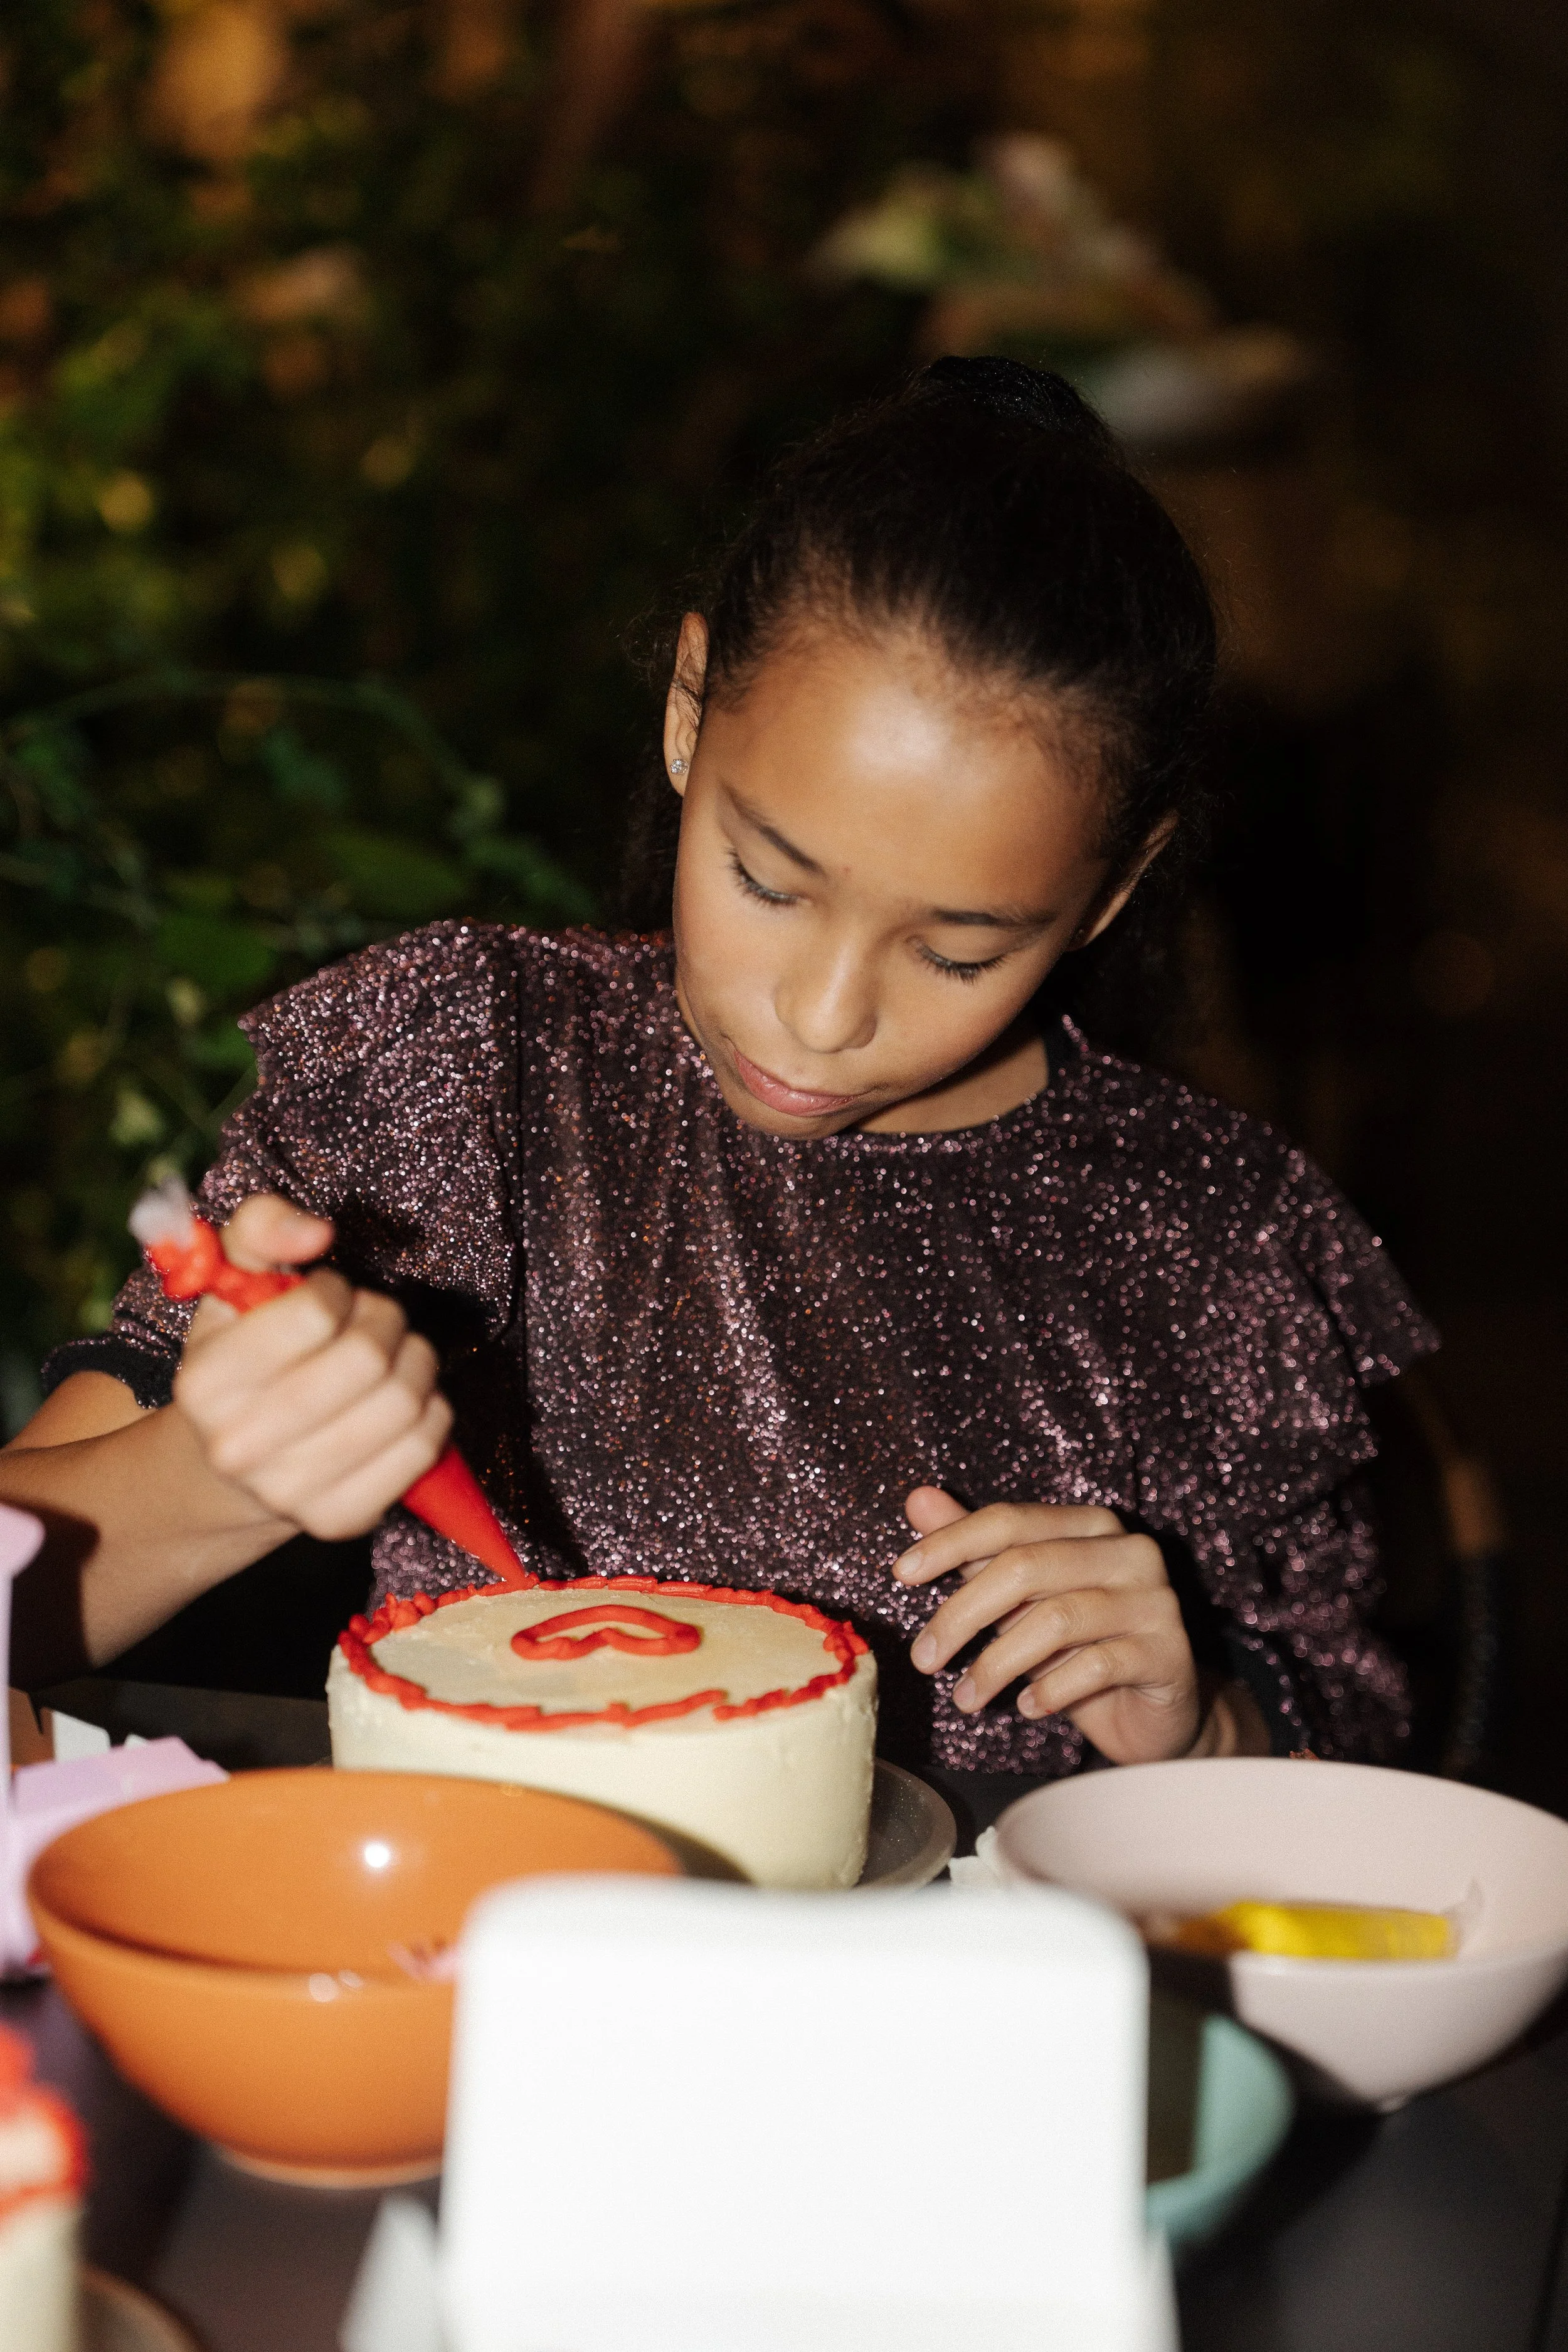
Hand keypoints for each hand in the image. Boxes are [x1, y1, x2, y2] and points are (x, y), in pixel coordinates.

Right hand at [173, 1194, 452, 1540]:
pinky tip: (404, 1403)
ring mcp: (289, 1492)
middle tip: (373, 1322)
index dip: (338, 1292)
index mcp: (204, 1383)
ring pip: (404, 1400)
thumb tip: (314, 1232)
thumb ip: (261, 1230)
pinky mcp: (340, 1520)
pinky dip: (431, 1411)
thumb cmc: (246, 1361)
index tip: (329, 1298)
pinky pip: (423, 1446)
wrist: (235, 1469)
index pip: (314, 1313)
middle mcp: (237, 1446)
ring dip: (415, 1362)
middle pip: (366, 1357)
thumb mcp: (234, 1286)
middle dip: (384, 1321)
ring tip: (392, 1358)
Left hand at [894, 1487, 1201, 1764]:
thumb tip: (917, 1498)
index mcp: (1091, 1526)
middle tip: (924, 1659)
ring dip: (997, 1664)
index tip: (902, 1574)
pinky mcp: (1169, 1653)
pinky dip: (1050, 1690)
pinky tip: (1028, 1707)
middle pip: (1025, 1566)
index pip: (1009, 1520)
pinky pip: (1095, 1666)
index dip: (950, 1542)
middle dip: (962, 1614)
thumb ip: (975, 1550)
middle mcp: (1129, 1552)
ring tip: (965, 1698)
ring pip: (1056, 1619)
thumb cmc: (1079, 1649)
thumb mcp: (1020, 1600)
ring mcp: (1154, 1601)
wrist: (1156, 1712)